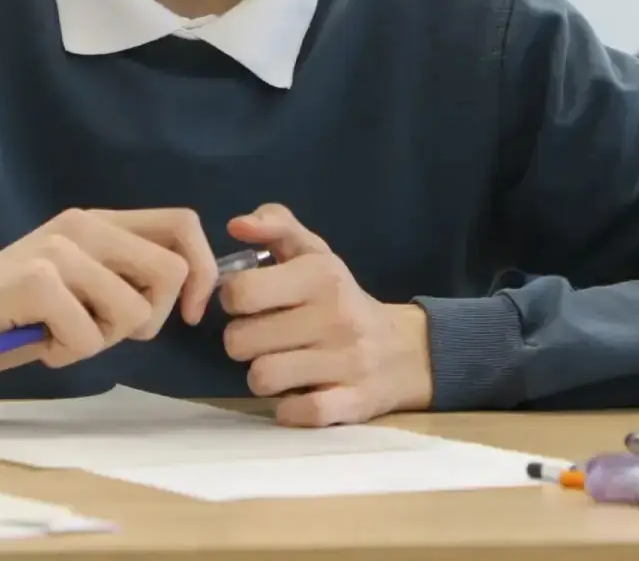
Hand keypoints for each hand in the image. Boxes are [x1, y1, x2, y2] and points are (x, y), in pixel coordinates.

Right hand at [0, 208, 217, 390]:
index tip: (185, 315)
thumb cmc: (3, 319)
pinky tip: (35, 343)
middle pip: (170, 270)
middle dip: (148, 320)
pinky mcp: (35, 280)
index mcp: (96, 224)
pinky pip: (89, 335)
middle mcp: (81, 226)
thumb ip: (122, 279)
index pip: (182, 224)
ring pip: (133, 310)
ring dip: (100, 342)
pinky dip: (67, 355)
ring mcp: (57, 249)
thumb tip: (185, 291)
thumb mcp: (76, 290)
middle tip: (102, 333)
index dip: (201, 272)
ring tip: (58, 336)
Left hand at [220, 204, 433, 427]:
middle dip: (244, 342)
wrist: (403, 351)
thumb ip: (276, 226)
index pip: (241, 291)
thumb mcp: (314, 253)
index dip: (234, 300)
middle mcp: (336, 316)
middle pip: (241, 341)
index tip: (250, 304)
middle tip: (264, 338)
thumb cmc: (340, 298)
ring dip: (262, 376)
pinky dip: (287, 409)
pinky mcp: (352, 403)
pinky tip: (298, 393)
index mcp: (322, 275)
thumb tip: (237, 224)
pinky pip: (294, 413)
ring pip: (261, 378)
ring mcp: (346, 362)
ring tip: (280, 365)